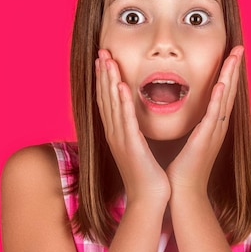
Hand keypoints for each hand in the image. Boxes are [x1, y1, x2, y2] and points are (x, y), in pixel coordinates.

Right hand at [96, 49, 170, 205]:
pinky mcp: (130, 146)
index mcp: (117, 133)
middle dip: (103, 74)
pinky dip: (121, 102)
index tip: (103, 60)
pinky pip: (125, 120)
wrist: (148, 199)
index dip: (104, 79)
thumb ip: (134, 131)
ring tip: (107, 60)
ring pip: (111, 104)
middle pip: (105, 98)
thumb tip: (135, 119)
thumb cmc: (146, 175)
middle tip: (101, 52)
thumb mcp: (138, 148)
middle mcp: (114, 133)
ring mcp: (120, 139)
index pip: (107, 101)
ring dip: (108, 81)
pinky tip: (120, 86)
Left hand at [166, 46, 243, 194]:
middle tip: (239, 47)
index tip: (230, 54)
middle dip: (234, 68)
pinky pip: (214, 116)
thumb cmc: (182, 167)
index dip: (227, 73)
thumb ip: (192, 124)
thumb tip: (187, 110)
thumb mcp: (189, 139)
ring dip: (230, 77)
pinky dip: (218, 100)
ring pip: (225, 99)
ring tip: (235, 57)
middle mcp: (217, 126)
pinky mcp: (205, 141)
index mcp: (212, 125)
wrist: (182, 191)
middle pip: (229, 91)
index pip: (222, 93)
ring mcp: (214, 133)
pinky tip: (221, 85)